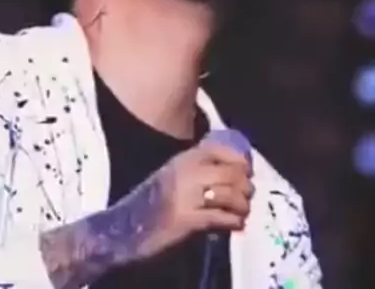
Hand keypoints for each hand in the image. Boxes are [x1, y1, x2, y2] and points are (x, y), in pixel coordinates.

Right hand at [40, 141, 252, 287]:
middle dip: (245, 185)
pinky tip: (236, 223)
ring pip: (229, 195)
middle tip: (248, 194)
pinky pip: (220, 217)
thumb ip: (197, 169)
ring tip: (243, 211)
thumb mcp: (173, 173)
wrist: (127, 225)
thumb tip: (230, 170)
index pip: (219, 149)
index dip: (239, 159)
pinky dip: (233, 221)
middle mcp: (188, 172)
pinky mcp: (188, 219)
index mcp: (184, 159)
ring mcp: (188, 196)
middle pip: (230, 173)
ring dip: (242, 205)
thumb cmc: (153, 199)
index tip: (247, 170)